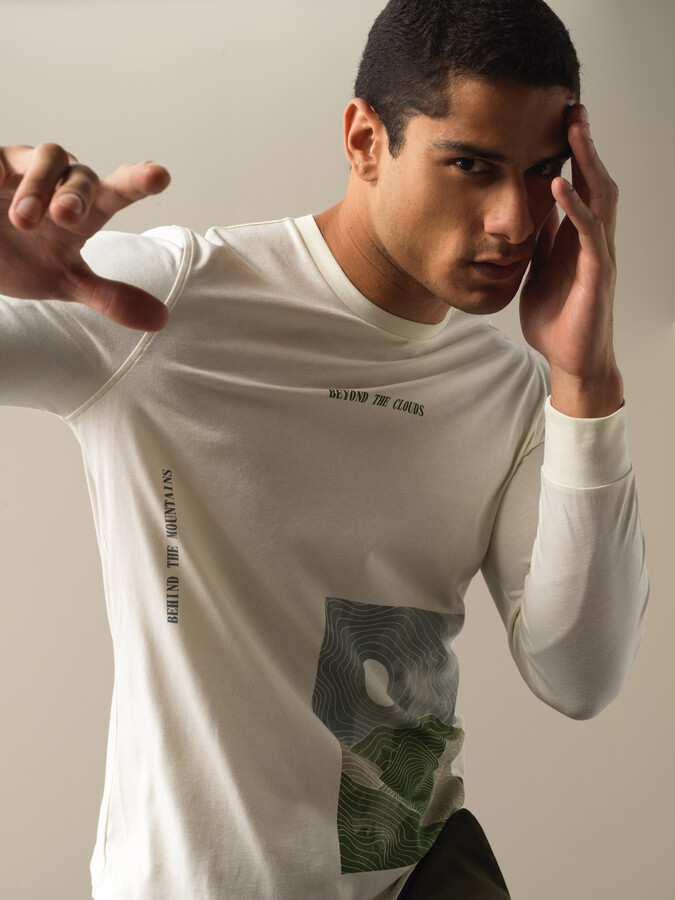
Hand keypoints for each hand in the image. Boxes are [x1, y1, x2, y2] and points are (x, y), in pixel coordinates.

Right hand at [0, 143, 170, 330]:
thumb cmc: (24, 258)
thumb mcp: (67, 281)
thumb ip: (110, 297)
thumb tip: (161, 319)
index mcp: (85, 209)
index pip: (118, 191)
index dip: (138, 181)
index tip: (160, 176)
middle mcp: (61, 182)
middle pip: (82, 175)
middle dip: (76, 195)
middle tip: (64, 218)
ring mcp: (25, 167)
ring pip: (48, 156)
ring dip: (39, 186)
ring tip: (23, 220)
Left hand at [519, 105, 622, 416]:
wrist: (570, 359)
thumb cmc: (556, 319)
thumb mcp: (539, 271)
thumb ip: (541, 242)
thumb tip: (530, 212)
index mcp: (578, 238)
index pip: (580, 186)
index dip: (572, 155)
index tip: (559, 121)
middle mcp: (594, 240)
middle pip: (596, 181)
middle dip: (584, 145)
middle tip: (573, 108)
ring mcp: (599, 254)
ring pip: (599, 198)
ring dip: (586, 162)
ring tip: (573, 130)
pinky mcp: (596, 273)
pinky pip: (589, 232)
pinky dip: (574, 206)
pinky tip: (558, 184)